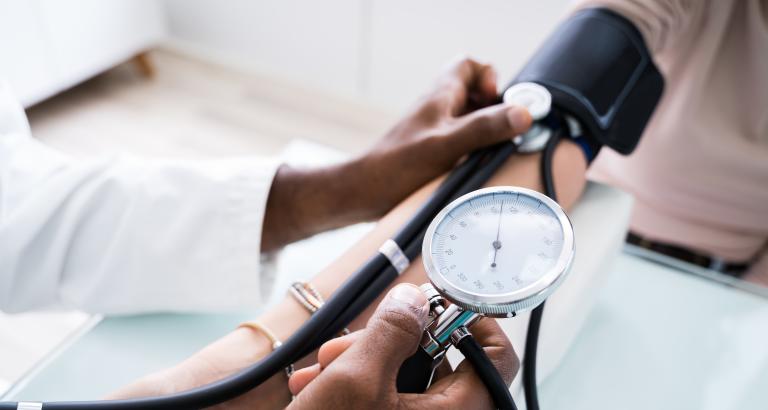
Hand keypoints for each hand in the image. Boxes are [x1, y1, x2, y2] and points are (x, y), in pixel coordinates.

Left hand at [263, 57, 532, 250]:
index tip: (496, 102)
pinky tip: (473, 170)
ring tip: (487, 154)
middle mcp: (437, 110)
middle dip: (493, 111)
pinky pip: (461, 143)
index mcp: (440, 96)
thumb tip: (522, 114)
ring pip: (470, 121)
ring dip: (484, 134)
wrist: (363, 194)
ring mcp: (434, 131)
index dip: (489, 78)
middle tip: (498, 132)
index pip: (469, 66)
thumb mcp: (447, 144)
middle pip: (476, 95)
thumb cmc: (395, 168)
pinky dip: (472, 152)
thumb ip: (484, 127)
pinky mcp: (431, 153)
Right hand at [287, 284, 518, 408]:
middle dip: (387, 341)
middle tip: (351, 340)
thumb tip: (414, 300)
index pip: (496, 355)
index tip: (436, 302)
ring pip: (405, 377)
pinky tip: (319, 385)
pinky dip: (357, 384)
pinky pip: (388, 397)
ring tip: (322, 368)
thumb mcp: (357, 378)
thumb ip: (391, 331)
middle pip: (439, 360)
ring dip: (361, 361)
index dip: (471, 319)